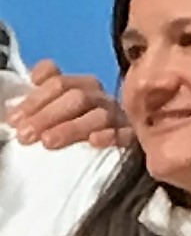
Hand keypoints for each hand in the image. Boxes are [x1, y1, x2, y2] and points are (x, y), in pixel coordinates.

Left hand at [6, 59, 131, 148]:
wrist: (107, 156)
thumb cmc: (69, 128)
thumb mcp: (52, 107)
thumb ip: (43, 92)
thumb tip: (33, 79)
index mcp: (80, 85)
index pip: (58, 82)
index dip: (35, 99)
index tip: (14, 120)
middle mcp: (100, 97)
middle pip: (78, 97)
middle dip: (48, 115)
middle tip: (26, 136)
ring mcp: (118, 116)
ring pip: (99, 116)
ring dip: (72, 127)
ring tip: (48, 143)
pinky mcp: (132, 137)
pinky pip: (125, 134)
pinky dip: (110, 136)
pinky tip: (94, 142)